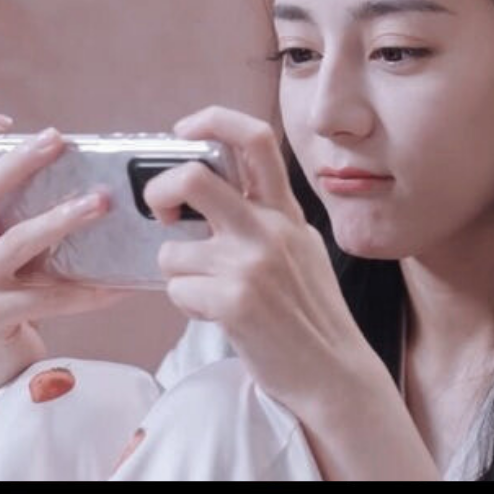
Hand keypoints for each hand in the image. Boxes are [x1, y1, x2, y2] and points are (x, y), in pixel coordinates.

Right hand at [0, 110, 134, 403]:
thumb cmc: (14, 300)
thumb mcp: (9, 252)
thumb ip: (25, 216)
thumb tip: (93, 176)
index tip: (6, 121)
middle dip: (20, 160)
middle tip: (60, 140)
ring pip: (16, 240)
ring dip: (63, 218)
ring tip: (101, 203)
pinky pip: (47, 297)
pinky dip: (87, 291)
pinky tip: (118, 288)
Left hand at [144, 106, 380, 410]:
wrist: (334, 373)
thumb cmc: (310, 316)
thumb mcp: (300, 248)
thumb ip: (264, 218)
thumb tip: (209, 193)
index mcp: (285, 211)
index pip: (254, 137)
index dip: (211, 120)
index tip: (184, 132)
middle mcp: (270, 229)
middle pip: (192, 177)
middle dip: (158, 190)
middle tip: (162, 213)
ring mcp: (252, 264)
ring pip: (172, 251)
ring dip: (179, 275)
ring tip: (211, 294)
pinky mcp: (235, 301)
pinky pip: (176, 290)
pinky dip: (187, 305)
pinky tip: (217, 316)